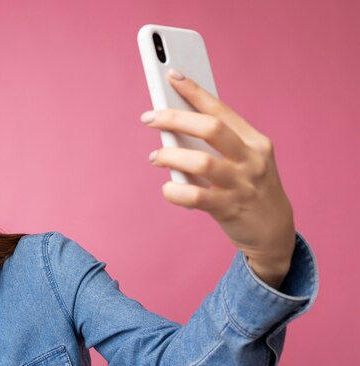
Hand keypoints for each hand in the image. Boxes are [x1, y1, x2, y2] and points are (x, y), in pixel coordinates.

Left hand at [141, 69, 294, 288]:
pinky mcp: (230, 209)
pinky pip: (195, 197)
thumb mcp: (243, 161)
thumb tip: (174, 128)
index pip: (221, 109)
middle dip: (175, 118)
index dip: (195, 91)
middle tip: (149, 118)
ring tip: (154, 157)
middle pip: (211, 128)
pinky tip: (167, 188)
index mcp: (255, 141)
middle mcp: (251, 159)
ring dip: (169, 156)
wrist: (274, 231)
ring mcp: (242, 185)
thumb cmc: (249, 188)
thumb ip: (216, 147)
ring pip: (201, 162)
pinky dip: (174, 191)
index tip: (171, 75)